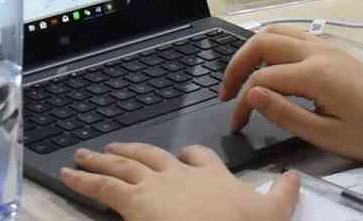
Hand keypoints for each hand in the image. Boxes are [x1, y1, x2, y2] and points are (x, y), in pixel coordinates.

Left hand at [59, 143, 295, 220]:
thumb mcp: (271, 214)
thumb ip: (281, 195)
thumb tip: (296, 177)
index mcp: (212, 177)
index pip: (198, 158)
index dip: (190, 156)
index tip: (185, 155)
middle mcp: (180, 175)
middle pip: (152, 155)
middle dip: (134, 151)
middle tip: (117, 149)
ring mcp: (153, 185)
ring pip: (122, 165)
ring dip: (101, 160)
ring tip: (86, 156)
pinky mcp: (132, 201)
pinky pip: (100, 186)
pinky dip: (81, 179)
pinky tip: (66, 175)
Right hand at [222, 29, 362, 163]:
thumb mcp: (326, 135)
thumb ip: (285, 114)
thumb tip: (251, 94)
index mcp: (314, 74)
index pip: (263, 79)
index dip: (242, 100)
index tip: (235, 122)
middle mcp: (316, 51)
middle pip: (262, 42)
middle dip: (237, 64)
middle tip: (226, 91)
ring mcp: (325, 46)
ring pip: (276, 31)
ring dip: (252, 50)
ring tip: (242, 76)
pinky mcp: (331, 48)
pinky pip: (292, 35)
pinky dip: (271, 45)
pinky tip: (269, 66)